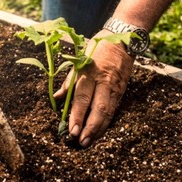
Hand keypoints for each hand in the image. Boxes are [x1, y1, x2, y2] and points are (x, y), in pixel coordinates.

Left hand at [54, 29, 134, 146]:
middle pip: (98, 108)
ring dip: (99, 129)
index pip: (82, 98)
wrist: (124, 40)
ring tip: (89, 140)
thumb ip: (69, 81)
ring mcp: (115, 86)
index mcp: (89, 72)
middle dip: (90, 127)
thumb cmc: (97, 48)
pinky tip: (100, 130)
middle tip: (81, 141)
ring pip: (108, 112)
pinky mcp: (122, 90)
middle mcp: (103, 81)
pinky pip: (114, 109)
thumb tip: (57, 98)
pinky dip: (107, 121)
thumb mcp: (80, 60)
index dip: (77, 115)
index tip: (71, 130)